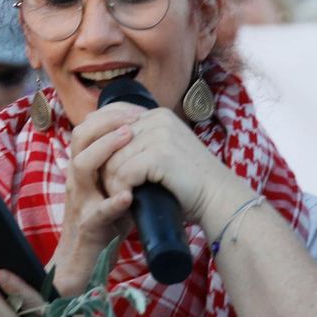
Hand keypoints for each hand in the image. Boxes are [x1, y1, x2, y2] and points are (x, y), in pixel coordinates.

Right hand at [49, 103, 142, 293]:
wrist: (85, 261)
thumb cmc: (105, 221)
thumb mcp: (112, 186)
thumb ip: (124, 165)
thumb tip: (153, 140)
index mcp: (84, 168)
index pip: (88, 128)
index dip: (110, 114)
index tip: (137, 110)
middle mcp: (78, 180)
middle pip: (80, 137)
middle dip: (106, 122)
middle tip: (134, 119)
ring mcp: (81, 202)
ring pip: (82, 166)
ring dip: (106, 149)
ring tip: (129, 139)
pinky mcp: (88, 226)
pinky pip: (97, 212)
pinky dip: (112, 203)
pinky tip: (127, 196)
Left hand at [101, 107, 233, 223]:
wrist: (218, 197)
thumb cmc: (189, 182)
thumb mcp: (164, 153)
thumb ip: (141, 143)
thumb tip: (105, 146)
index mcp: (158, 115)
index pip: (113, 118)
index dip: (101, 143)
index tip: (98, 165)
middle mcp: (158, 119)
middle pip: (108, 140)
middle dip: (105, 167)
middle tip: (110, 188)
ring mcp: (160, 135)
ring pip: (113, 159)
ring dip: (112, 183)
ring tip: (121, 197)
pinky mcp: (160, 155)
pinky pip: (124, 173)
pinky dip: (122, 190)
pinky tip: (129, 201)